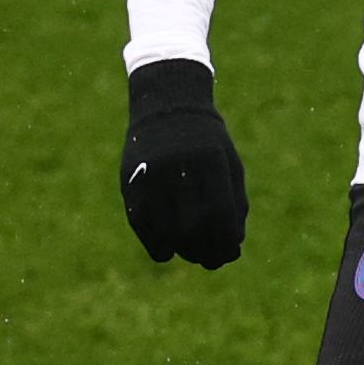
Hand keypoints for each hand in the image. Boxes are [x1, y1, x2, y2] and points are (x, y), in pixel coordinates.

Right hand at [121, 58, 246, 266]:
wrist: (167, 104)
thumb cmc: (206, 142)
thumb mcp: (228, 164)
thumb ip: (234, 204)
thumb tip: (232, 247)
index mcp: (209, 160)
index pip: (219, 213)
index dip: (225, 241)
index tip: (230, 254)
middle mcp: (178, 166)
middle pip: (192, 225)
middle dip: (205, 250)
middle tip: (212, 260)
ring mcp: (150, 173)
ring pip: (165, 228)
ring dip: (182, 250)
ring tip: (192, 254)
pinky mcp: (130, 181)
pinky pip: (141, 223)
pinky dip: (155, 244)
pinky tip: (167, 251)